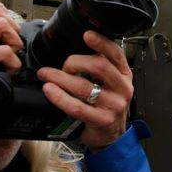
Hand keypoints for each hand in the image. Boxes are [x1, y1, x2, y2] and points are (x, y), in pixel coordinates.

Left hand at [37, 30, 132, 150]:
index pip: (116, 54)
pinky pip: (76, 106)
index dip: (101, 42)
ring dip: (60, 78)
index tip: (86, 35)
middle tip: (61, 66)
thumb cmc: (108, 107)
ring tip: (46, 75)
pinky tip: (50, 90)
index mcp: (124, 75)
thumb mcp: (112, 84)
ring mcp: (113, 105)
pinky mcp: (101, 120)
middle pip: (99, 66)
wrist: (112, 137)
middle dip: (74, 62)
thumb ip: (102, 67)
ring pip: (84, 86)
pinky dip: (59, 97)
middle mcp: (122, 88)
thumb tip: (80, 48)